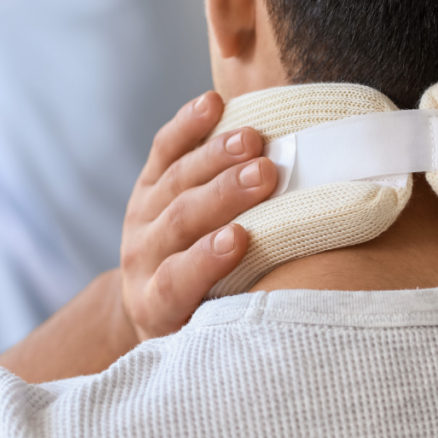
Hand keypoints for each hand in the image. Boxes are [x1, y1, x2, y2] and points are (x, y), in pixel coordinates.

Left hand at [0, 92, 277, 390]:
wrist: (149, 299)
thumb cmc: (200, 320)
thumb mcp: (209, 333)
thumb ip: (235, 318)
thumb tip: (297, 309)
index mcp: (157, 303)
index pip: (178, 280)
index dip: (206, 260)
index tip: (240, 238)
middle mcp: (141, 259)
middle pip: (179, 221)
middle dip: (222, 195)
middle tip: (265, 174)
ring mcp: (141, 217)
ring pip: (174, 180)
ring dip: (214, 157)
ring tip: (253, 139)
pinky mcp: (146, 185)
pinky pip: (163, 149)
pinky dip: (187, 125)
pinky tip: (213, 104)